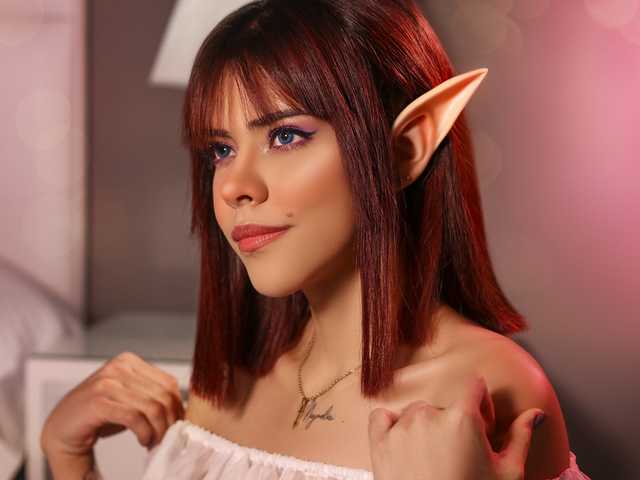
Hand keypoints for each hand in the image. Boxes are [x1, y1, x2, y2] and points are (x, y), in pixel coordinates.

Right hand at [41, 351, 184, 460]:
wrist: (61, 429)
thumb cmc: (99, 414)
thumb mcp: (131, 398)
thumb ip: (152, 395)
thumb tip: (184, 408)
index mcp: (129, 361)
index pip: (168, 383)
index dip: (177, 407)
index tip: (176, 425)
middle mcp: (119, 367)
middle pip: (163, 395)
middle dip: (169, 421)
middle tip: (165, 438)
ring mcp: (107, 383)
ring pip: (152, 407)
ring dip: (158, 430)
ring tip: (153, 441)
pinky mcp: (99, 402)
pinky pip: (135, 418)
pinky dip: (145, 433)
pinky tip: (143, 440)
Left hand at [368, 375, 543, 479]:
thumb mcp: (508, 474)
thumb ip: (521, 437)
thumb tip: (536, 414)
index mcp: (462, 418)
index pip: (473, 386)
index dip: (481, 405)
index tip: (482, 427)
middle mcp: (428, 415)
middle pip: (444, 405)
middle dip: (453, 423)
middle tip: (459, 454)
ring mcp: (401, 428)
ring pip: (416, 412)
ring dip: (425, 427)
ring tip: (434, 458)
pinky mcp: (378, 442)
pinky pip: (382, 417)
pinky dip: (391, 426)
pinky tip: (405, 446)